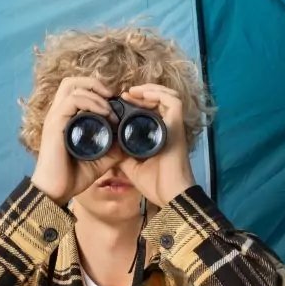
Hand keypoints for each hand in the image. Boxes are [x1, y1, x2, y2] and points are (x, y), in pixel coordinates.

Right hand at [31, 77, 123, 205]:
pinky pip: (73, 101)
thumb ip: (113, 149)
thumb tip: (130, 143)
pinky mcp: (54, 123)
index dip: (97, 90)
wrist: (55, 191)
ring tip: (110, 109)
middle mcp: (58, 114)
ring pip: (72, 86)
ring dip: (96, 94)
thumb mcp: (100, 160)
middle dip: (94, 83)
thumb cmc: (72, 176)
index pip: (77, 90)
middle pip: (71, 81)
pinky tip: (105, 114)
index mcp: (66, 119)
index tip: (116, 103)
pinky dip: (91, 102)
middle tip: (112, 96)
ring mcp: (55, 117)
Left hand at [118, 84, 196, 206]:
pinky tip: (143, 95)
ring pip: (168, 95)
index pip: (152, 109)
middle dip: (141, 92)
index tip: (120, 101)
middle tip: (124, 94)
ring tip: (133, 91)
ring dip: (150, 90)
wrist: (170, 195)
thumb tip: (106, 143)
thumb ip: (121, 152)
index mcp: (159, 134)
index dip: (137, 101)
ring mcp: (174, 126)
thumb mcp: (130, 164)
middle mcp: (168, 127)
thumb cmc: (155, 183)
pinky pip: (173, 102)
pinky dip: (158, 94)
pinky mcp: (178, 126)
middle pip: (160, 99)